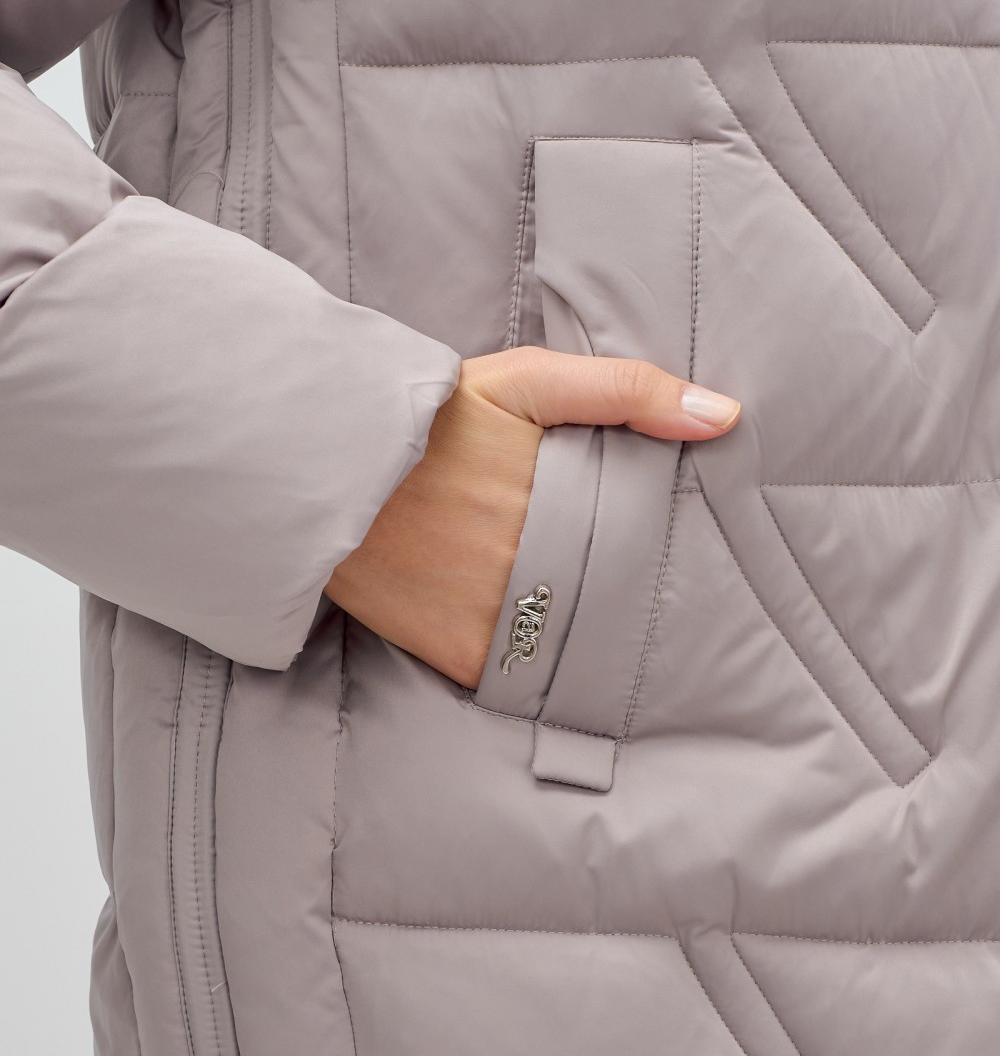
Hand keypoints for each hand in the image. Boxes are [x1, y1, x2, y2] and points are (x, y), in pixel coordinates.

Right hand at [324, 347, 740, 687]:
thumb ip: (624, 391)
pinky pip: (519, 673)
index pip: (652, 543)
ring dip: (586, 628)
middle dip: (629, 591)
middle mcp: (537, 568)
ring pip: (577, 642)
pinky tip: (533, 631)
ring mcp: (495, 618)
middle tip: (623, 579)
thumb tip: (725, 417)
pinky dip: (533, 660)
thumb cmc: (430, 419)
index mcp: (565, 501)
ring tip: (579, 603)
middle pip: (620, 598)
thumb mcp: (525, 381)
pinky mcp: (456, 653)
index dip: (665, 548)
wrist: (323, 465)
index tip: (681, 550)